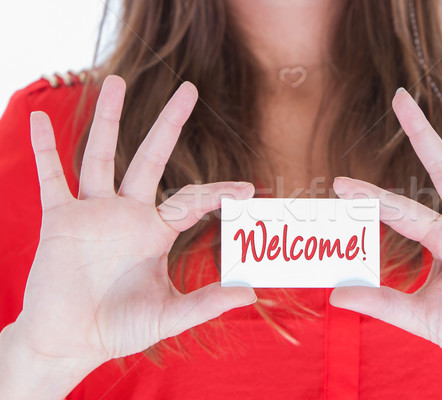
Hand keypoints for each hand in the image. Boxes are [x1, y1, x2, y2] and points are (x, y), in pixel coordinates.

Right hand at [11, 76, 255, 370]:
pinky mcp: (60, 219)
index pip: (191, 200)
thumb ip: (205, 304)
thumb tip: (250, 296)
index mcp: (156, 232)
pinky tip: (37, 120)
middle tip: (190, 88)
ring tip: (116, 81)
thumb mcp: (167, 315)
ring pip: (102, 156)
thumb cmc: (119, 329)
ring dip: (109, 120)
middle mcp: (128, 213)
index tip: (246, 189)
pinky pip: (50, 178)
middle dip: (170, 123)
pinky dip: (43, 150)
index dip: (218, 192)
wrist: (69, 341)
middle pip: (152, 157)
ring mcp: (94, 212)